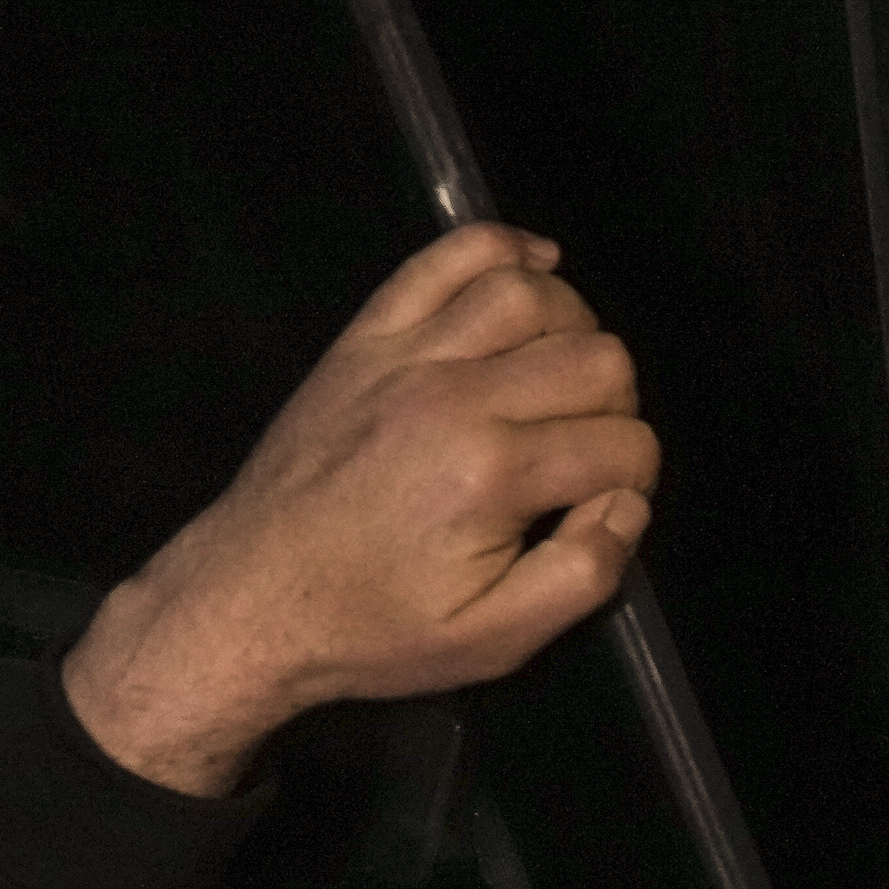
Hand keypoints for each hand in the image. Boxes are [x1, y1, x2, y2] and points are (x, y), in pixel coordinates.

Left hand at [62, 224, 656, 796]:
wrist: (252, 598)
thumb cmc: (376, 628)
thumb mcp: (496, 641)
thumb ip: (583, 574)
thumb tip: (627, 504)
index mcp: (494, 475)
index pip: (625, 445)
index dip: (636, 480)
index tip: (602, 508)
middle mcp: (457, 395)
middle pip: (597, 358)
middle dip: (617, 407)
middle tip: (583, 452)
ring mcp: (407, 354)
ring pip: (531, 294)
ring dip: (575, 328)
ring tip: (562, 377)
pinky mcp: (367, 336)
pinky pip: (444, 259)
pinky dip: (503, 247)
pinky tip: (538, 267)